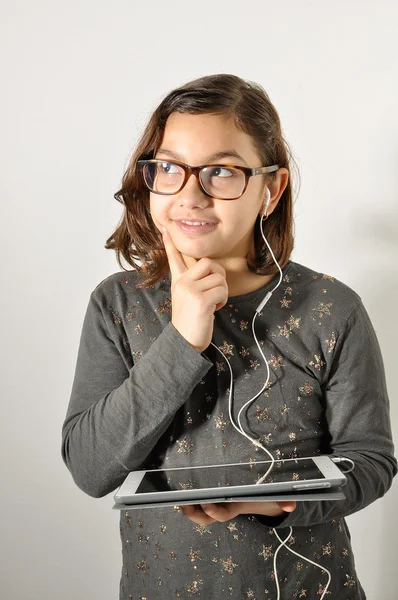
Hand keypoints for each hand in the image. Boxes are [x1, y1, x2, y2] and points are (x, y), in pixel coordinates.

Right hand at [162, 226, 228, 352]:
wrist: (184, 342)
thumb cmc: (191, 322)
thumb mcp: (187, 299)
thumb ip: (193, 284)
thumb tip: (208, 272)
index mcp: (178, 281)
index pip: (174, 258)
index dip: (170, 244)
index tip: (166, 230)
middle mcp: (182, 282)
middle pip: (209, 263)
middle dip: (219, 276)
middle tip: (215, 291)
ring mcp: (190, 290)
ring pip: (219, 277)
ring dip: (222, 291)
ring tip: (213, 303)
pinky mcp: (200, 299)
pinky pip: (222, 290)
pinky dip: (223, 300)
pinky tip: (214, 309)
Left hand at [180, 500, 296, 524]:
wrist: (260, 502)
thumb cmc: (262, 498)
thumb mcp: (272, 498)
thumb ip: (281, 501)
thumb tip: (291, 505)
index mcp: (234, 508)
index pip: (223, 513)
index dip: (214, 511)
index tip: (206, 504)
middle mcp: (223, 510)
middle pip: (206, 519)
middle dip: (196, 515)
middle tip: (185, 506)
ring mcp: (217, 507)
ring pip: (200, 516)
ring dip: (190, 511)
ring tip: (180, 502)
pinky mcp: (212, 501)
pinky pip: (199, 507)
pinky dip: (191, 504)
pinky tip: (183, 498)